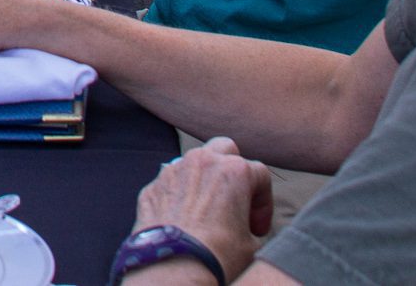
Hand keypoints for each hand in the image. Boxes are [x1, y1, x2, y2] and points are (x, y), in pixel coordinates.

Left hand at [131, 137, 274, 281]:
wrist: (174, 267)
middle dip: (233, 170)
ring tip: (207, 209)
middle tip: (235, 200)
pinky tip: (183, 220)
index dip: (264, 203)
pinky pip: (171, 182)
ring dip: (203, 179)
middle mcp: (202, 161)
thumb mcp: (252, 243)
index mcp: (234, 171)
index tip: (257, 227)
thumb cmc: (218, 255)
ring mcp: (173, 170)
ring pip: (194, 161)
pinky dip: (179, 195)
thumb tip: (245, 226)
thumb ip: (251, 222)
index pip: (261, 175)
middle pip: (225, 149)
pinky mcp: (152, 185)